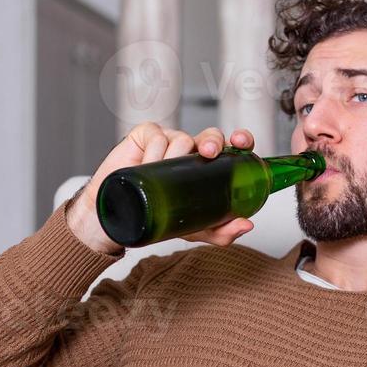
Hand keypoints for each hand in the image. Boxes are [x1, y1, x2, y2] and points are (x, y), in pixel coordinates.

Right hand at [66, 122, 258, 252]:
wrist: (119, 219)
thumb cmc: (158, 217)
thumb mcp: (193, 229)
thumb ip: (221, 231)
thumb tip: (247, 224)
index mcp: (208, 166)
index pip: (230, 147)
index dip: (240, 140)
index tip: (241, 142)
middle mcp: (191, 151)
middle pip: (210, 135)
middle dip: (212, 140)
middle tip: (208, 153)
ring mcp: (168, 141)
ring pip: (182, 137)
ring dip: (174, 157)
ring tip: (161, 178)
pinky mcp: (145, 136)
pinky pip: (156, 135)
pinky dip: (153, 151)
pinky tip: (145, 165)